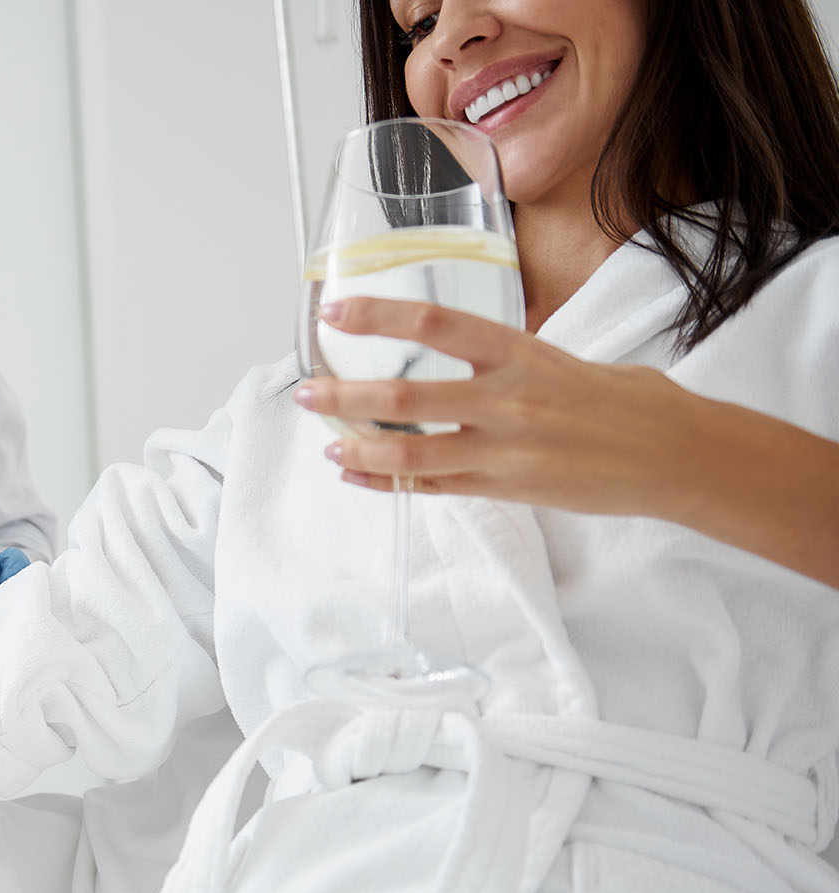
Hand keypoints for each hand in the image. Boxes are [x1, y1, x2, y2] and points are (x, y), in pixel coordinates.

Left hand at [293, 296, 712, 517]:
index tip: (337, 311)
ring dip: (358, 447)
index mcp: (522, 354)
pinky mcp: (507, 489)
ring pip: (410, 450)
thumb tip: (460, 351)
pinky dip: (388, 481)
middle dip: (345, 394)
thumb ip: (507, 359)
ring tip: (328, 442)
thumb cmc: (626, 402)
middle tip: (306, 392)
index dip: (381, 315)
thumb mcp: (565, 360)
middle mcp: (507, 400)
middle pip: (406, 392)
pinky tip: (358, 474)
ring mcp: (505, 450)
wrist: (678, 456)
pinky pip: (433, 487)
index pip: (438, 323)